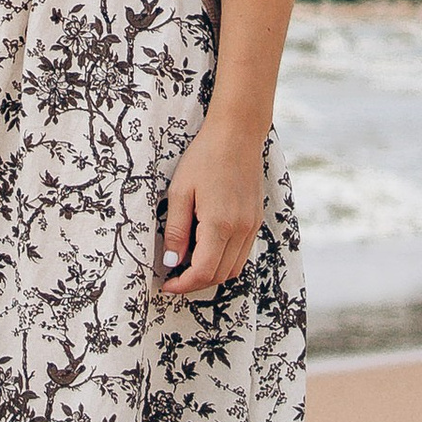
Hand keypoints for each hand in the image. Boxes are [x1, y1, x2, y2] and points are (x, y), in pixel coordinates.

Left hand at [158, 114, 265, 298]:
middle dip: (195, 284)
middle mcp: (241, 231)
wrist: (237, 135)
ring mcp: (252, 227)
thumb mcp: (180, 192)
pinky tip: (205, 251)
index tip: (165, 286)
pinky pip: (241, 254)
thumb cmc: (204, 158)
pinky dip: (223, 262)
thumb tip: (171, 262)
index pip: (203, 272)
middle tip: (172, 279)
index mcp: (220, 224)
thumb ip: (176, 230)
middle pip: (219, 276)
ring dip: (210, 275)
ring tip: (186, 267)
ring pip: (233, 269)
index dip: (183, 285)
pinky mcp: (256, 221)